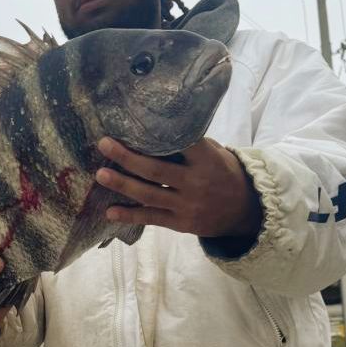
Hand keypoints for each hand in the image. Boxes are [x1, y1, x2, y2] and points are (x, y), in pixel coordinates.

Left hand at [95, 137, 262, 239]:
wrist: (245, 211)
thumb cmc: (224, 174)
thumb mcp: (216, 154)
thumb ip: (192, 145)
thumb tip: (157, 127)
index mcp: (207, 160)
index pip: (181, 143)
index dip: (157, 134)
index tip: (134, 122)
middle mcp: (196, 183)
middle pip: (156, 170)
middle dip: (127, 157)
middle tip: (104, 144)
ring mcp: (188, 206)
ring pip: (149, 195)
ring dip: (122, 185)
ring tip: (101, 175)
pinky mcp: (181, 224)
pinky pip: (152, 219)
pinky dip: (130, 216)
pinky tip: (110, 212)